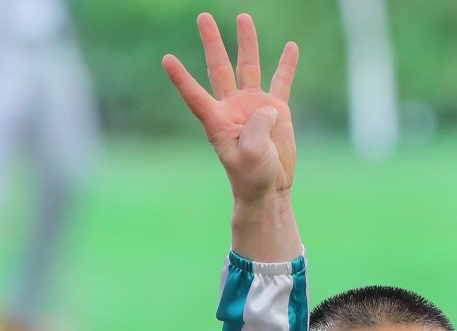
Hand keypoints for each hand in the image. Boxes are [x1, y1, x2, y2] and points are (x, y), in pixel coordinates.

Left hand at [163, 13, 297, 208]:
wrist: (269, 188)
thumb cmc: (253, 177)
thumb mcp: (253, 156)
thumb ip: (258, 128)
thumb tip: (268, 106)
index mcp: (217, 121)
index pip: (195, 95)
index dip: (181, 79)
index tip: (166, 59)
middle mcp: (232, 107)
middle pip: (219, 68)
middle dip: (212, 42)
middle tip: (203, 17)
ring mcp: (254, 106)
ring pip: (248, 67)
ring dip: (246, 42)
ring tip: (243, 17)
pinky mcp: (275, 110)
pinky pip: (281, 82)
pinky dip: (286, 65)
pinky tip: (290, 47)